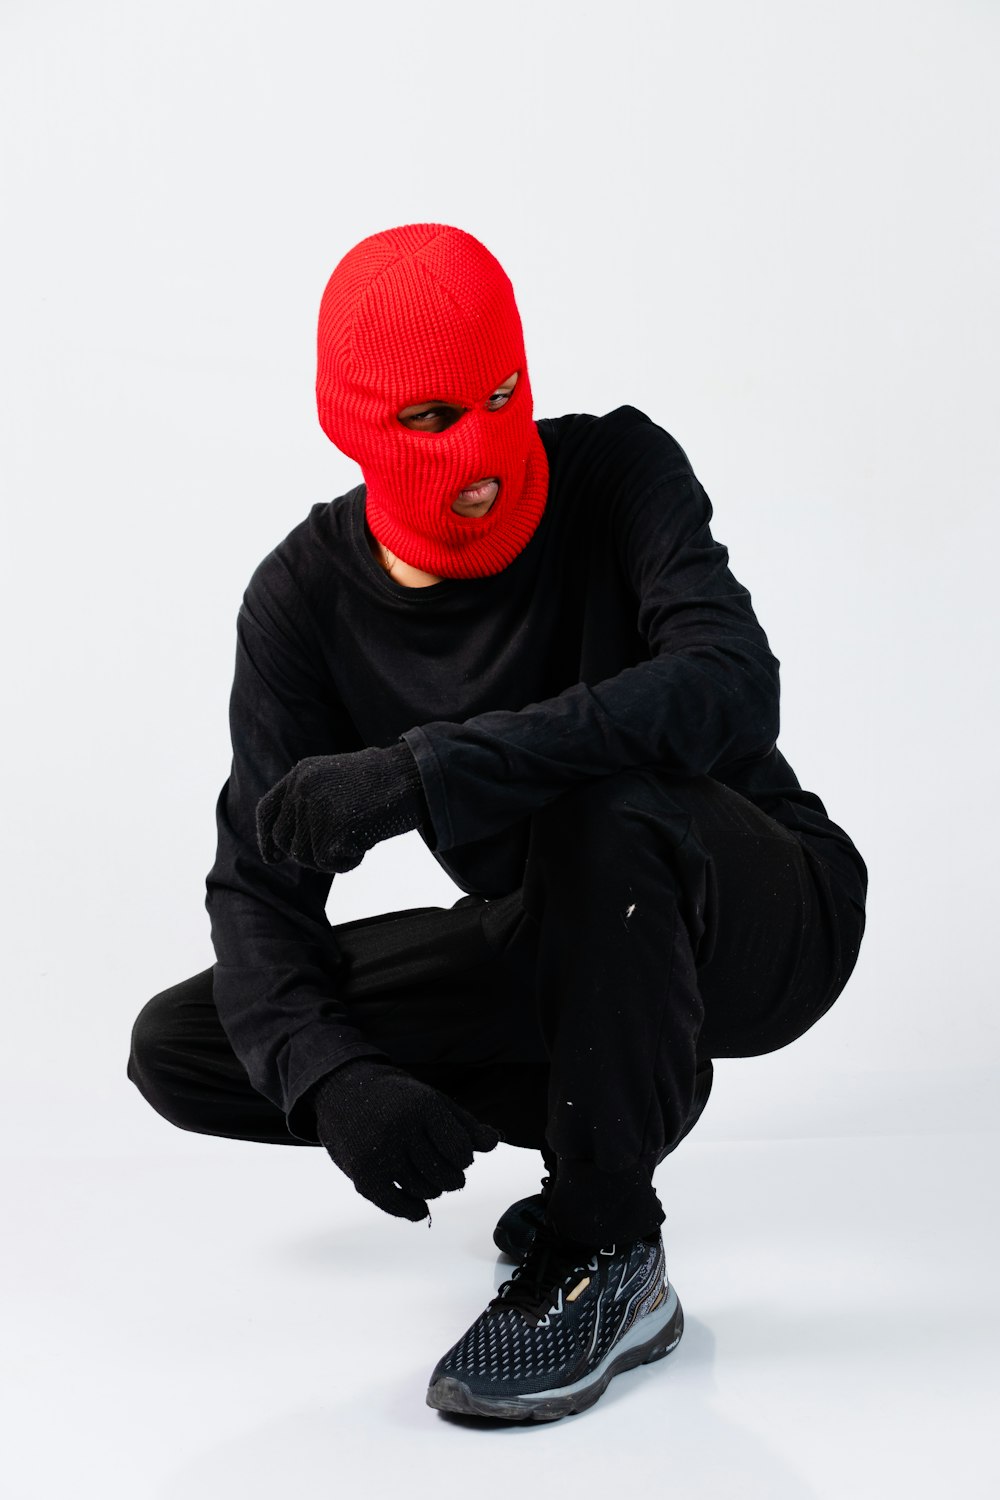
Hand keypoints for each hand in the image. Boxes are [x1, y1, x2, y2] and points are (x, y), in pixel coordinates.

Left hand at [255, 742, 428, 872]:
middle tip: (337, 848)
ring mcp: (314, 807)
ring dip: (331, 857)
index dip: (266, 838)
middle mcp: (301, 788)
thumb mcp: (336, 782)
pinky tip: (365, 844)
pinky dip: (348, 862)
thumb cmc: (384, 783)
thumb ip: (309, 802)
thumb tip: (287, 846)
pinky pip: (328, 864)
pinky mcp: (330, 828)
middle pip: (284, 840)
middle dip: (307, 853)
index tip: (272, 858)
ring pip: (305, 856)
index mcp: (300, 774)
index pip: (267, 810)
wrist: (413, 776)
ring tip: (358, 837)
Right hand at [306, 1058, 500, 1220]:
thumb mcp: (432, 1100)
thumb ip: (463, 1124)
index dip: (463, 1158)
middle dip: (451, 1178)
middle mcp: (402, 1128)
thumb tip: (493, 1143)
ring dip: (432, 1191)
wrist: (341, 1089)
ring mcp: (380, 1151)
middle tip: (446, 1173)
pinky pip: (395, 1203)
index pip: (460, 1150)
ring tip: (427, 1179)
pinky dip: (412, 1210)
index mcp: (423, 1106)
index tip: (457, 1156)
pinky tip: (418, 1208)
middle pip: (445, 1174)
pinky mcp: (362, 1173)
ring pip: (423, 1190)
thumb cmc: (394, 1097)